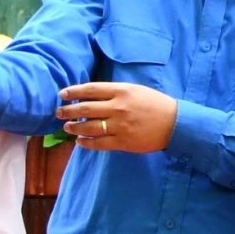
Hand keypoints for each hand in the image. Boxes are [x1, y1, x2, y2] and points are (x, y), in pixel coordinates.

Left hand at [53, 82, 177, 152]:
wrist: (176, 123)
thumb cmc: (156, 104)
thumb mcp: (136, 90)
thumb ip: (114, 92)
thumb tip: (90, 96)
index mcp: (122, 91)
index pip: (90, 90)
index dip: (72, 92)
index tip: (61, 95)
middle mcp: (118, 107)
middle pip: (84, 109)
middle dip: (67, 111)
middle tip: (59, 113)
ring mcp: (119, 126)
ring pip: (87, 127)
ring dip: (73, 128)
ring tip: (67, 127)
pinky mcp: (123, 142)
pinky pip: (98, 143)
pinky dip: (85, 143)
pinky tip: (80, 141)